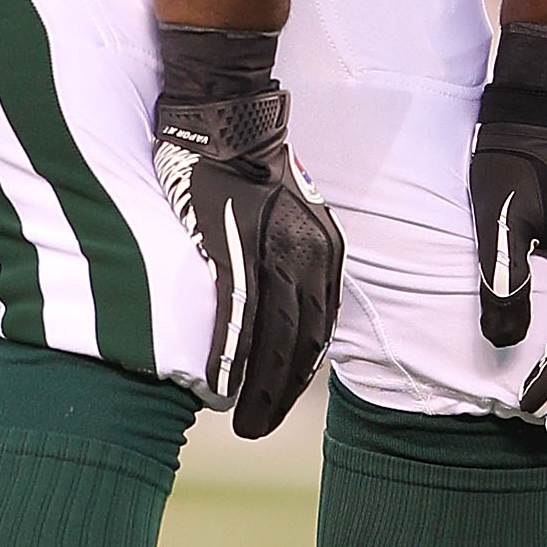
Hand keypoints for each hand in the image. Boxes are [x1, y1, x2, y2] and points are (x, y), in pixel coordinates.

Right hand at [153, 26, 344, 438]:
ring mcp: (271, 254)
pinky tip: (222, 386)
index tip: (279, 400)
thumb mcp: (291, 216)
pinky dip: (232, 355)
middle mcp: (308, 256)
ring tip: (242, 422)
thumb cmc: (251, 166)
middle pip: (301, 343)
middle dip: (280, 393)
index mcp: (324, 251)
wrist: (227, 119)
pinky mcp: (233, 248)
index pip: (319, 329)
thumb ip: (290, 258)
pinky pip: (238, 315)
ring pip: (272, 338)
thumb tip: (275, 306)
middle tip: (258, 427)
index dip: (299, 373)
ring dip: (258, 387)